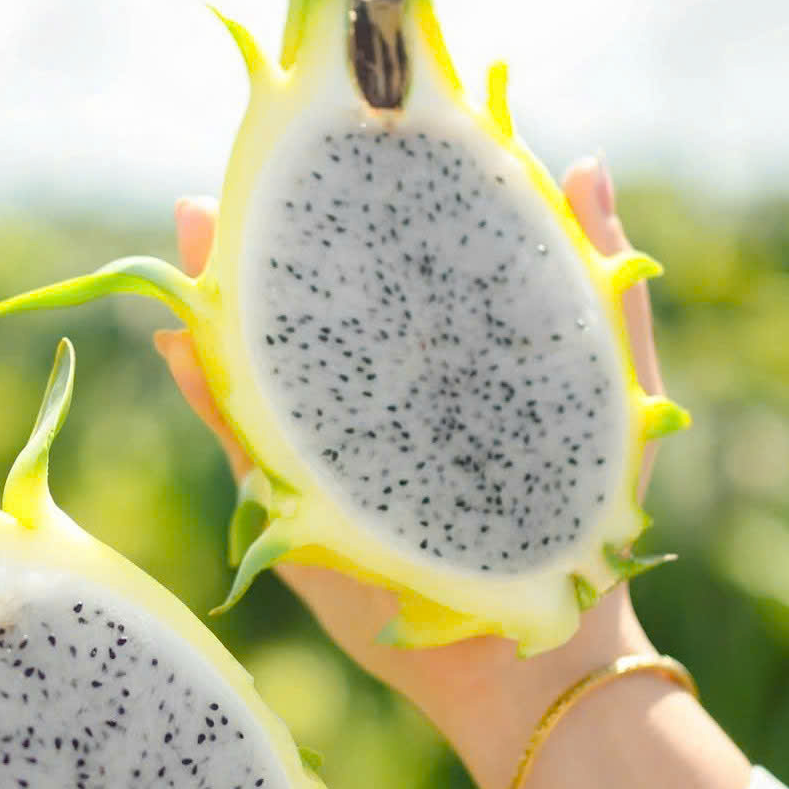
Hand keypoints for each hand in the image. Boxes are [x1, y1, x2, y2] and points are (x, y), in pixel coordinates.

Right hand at [157, 165, 748, 788]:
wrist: (551, 644)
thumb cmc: (589, 515)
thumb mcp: (609, 387)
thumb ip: (600, 284)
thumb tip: (583, 164)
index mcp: (438, 368)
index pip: (381, 277)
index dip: (345, 213)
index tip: (326, 145)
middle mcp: (376, 406)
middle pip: (307, 310)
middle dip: (262, 249)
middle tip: (225, 192)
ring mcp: (331, 460)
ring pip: (261, 369)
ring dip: (217, 307)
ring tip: (191, 240)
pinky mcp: (301, 515)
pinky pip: (242, 445)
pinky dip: (207, 395)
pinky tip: (178, 343)